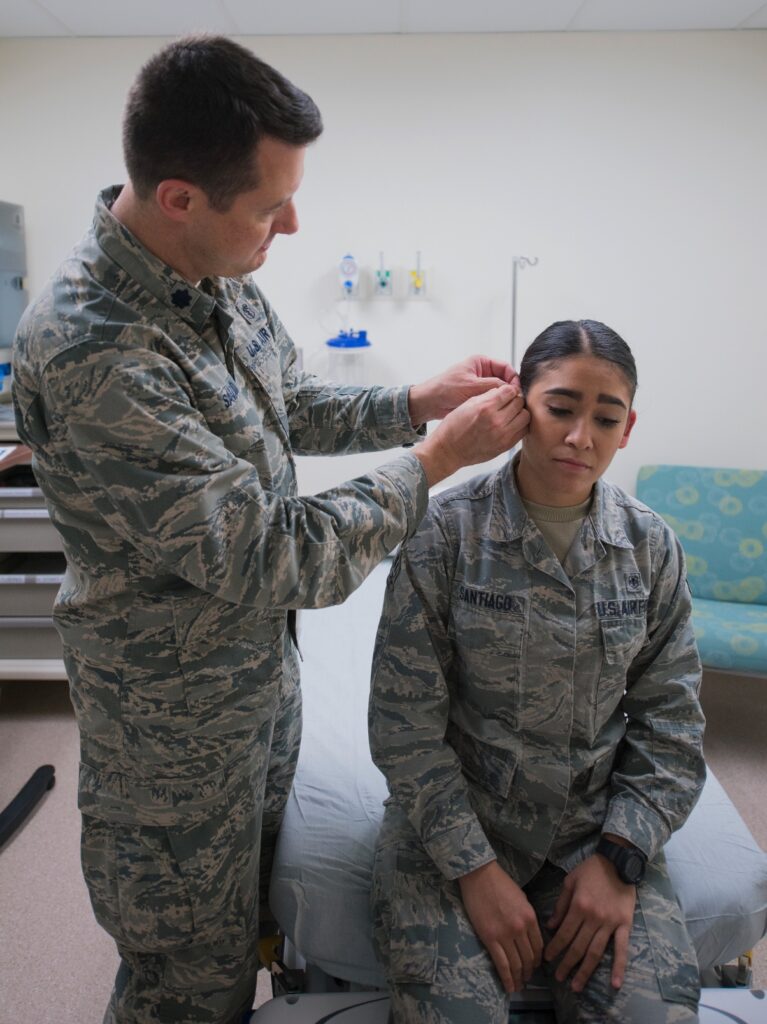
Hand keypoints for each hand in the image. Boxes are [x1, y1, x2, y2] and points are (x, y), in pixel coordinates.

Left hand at [408, 356, 518, 424]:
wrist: (429, 402)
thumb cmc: (446, 389)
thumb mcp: (472, 385)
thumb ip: (493, 386)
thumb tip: (513, 390)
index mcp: (481, 362)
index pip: (505, 367)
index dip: (513, 378)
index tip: (517, 391)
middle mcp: (482, 372)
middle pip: (504, 380)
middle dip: (510, 390)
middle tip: (516, 402)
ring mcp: (480, 385)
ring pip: (499, 392)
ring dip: (503, 399)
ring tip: (509, 409)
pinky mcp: (477, 397)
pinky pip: (491, 400)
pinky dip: (496, 406)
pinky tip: (500, 413)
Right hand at [413, 384, 528, 485]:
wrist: (449, 451)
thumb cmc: (454, 427)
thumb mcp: (468, 404)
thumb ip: (488, 396)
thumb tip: (503, 391)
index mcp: (486, 407)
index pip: (510, 390)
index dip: (508, 390)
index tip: (504, 393)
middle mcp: (497, 421)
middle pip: (520, 402)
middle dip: (515, 399)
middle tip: (508, 402)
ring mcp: (503, 435)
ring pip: (526, 416)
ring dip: (520, 412)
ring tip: (511, 413)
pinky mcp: (506, 445)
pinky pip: (523, 431)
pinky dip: (520, 425)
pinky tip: (511, 424)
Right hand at [459, 861, 542, 992]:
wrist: (479, 875)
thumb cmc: (500, 883)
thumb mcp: (522, 899)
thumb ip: (528, 918)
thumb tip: (529, 935)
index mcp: (530, 918)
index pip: (539, 947)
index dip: (538, 961)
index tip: (534, 967)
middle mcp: (521, 929)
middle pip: (529, 958)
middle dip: (529, 972)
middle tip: (527, 979)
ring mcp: (505, 935)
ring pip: (516, 964)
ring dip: (519, 978)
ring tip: (519, 986)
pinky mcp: (490, 938)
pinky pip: (501, 964)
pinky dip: (507, 978)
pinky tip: (509, 987)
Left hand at [544, 854, 635, 992]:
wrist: (618, 861)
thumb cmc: (591, 870)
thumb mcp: (570, 881)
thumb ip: (560, 905)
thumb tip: (550, 926)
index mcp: (578, 906)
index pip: (564, 933)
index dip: (555, 948)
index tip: (547, 959)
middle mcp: (593, 918)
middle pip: (578, 947)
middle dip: (566, 964)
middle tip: (558, 978)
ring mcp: (610, 923)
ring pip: (596, 952)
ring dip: (585, 971)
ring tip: (575, 986)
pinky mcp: (625, 925)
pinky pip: (622, 949)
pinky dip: (619, 967)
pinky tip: (615, 984)